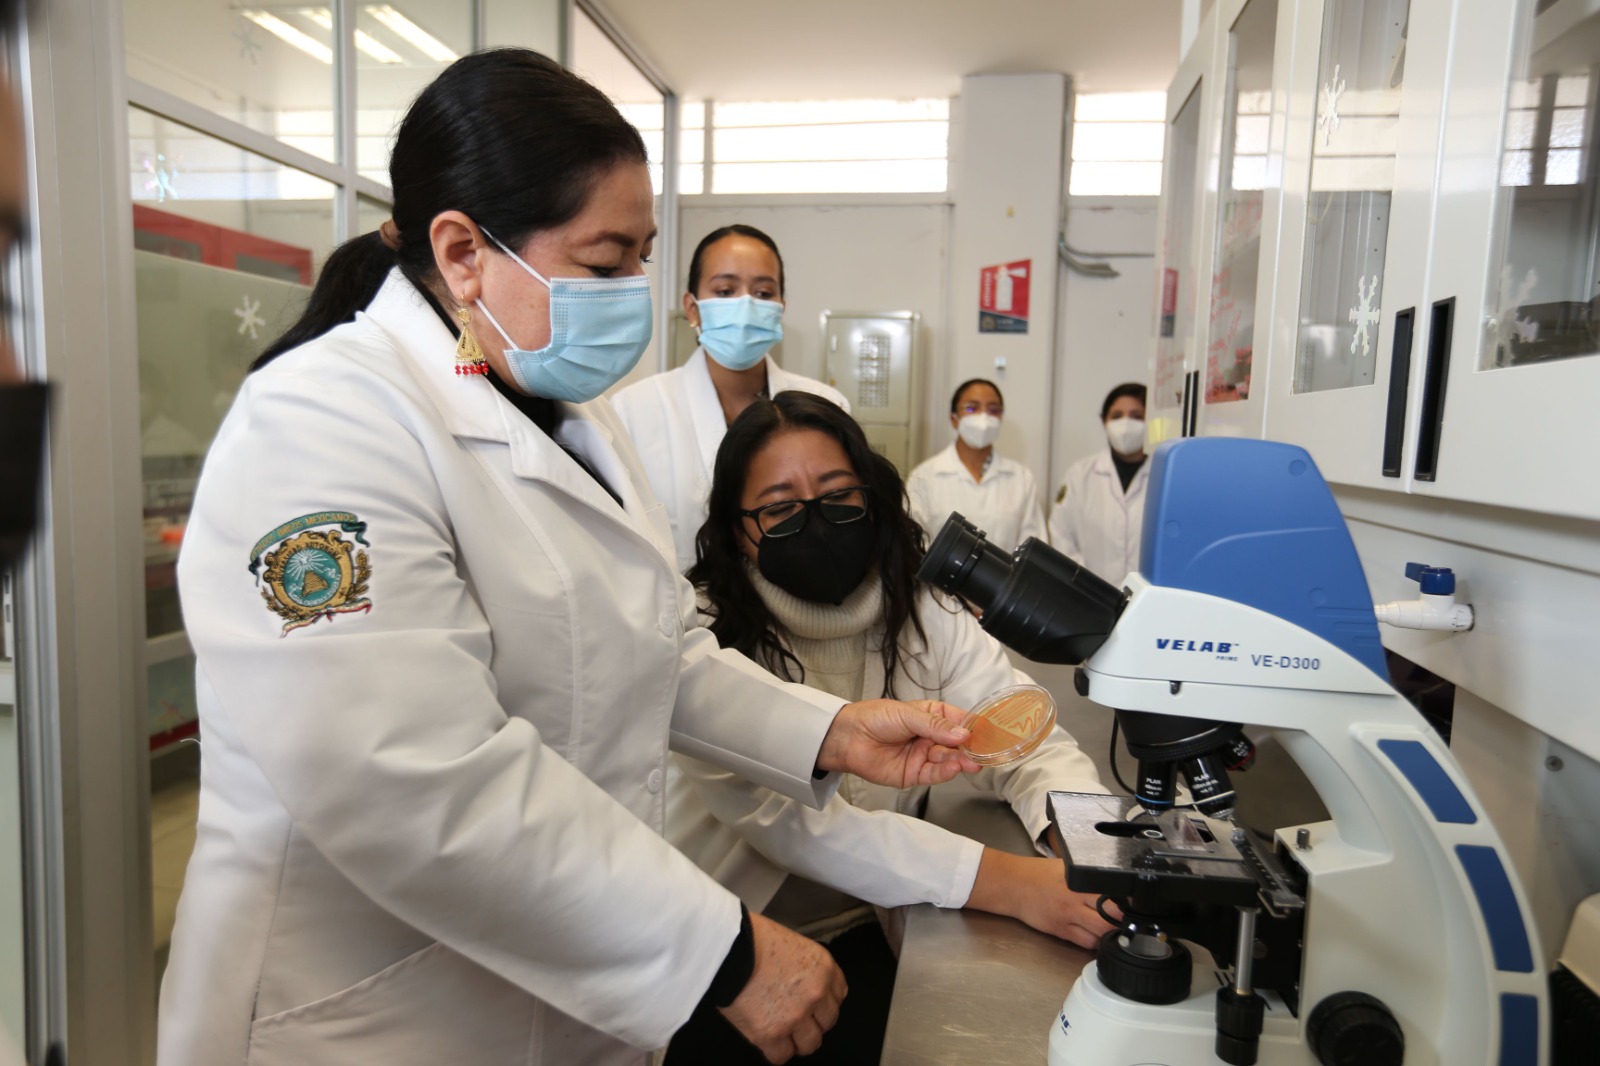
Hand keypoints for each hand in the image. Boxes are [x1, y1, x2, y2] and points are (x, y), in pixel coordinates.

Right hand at [719, 912, 845, 1062]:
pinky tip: (767, 1040)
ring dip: (798, 1040)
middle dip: (813, 1021)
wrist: (727, 948)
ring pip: (810, 1044)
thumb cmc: (752, 938)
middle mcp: (815, 994)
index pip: (839, 994)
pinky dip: (775, 1051)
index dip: (824, 1001)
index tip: (814, 1004)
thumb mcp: (791, 943)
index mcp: (823, 967)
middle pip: (828, 1022)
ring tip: (782, 1031)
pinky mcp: (770, 1033)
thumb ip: (805, 966)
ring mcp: (795, 1017)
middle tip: (796, 1017)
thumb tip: (800, 981)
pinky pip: (781, 1056)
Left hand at [816, 699, 980, 787]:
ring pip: (948, 760)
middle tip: (984, 752)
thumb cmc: (874, 718)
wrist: (847, 737)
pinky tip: (954, 768)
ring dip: (961, 762)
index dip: (972, 727)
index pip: (958, 722)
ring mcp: (923, 756)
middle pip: (956, 744)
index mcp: (931, 717)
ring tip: (972, 762)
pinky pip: (934, 775)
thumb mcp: (907, 714)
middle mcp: (930, 737)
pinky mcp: (913, 774)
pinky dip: (945, 772)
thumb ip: (935, 726)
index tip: (989, 732)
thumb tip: (962, 734)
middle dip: (970, 749)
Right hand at [964, 848, 1116, 949]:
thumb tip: (1115, 881)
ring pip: (1100, 934)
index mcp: (1080, 881)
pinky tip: (1097, 935)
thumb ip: (1089, 876)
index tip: (1138, 905)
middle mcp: (1076, 899)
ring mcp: (1068, 917)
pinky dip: (1095, 942)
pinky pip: (1085, 942)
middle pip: (1110, 917)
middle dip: (1124, 922)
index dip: (1129, 902)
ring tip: (1115, 930)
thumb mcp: (1067, 867)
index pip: (1112, 894)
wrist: (1014, 886)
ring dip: (1110, 934)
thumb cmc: (1040, 874)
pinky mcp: (1060, 930)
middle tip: (1131, 922)